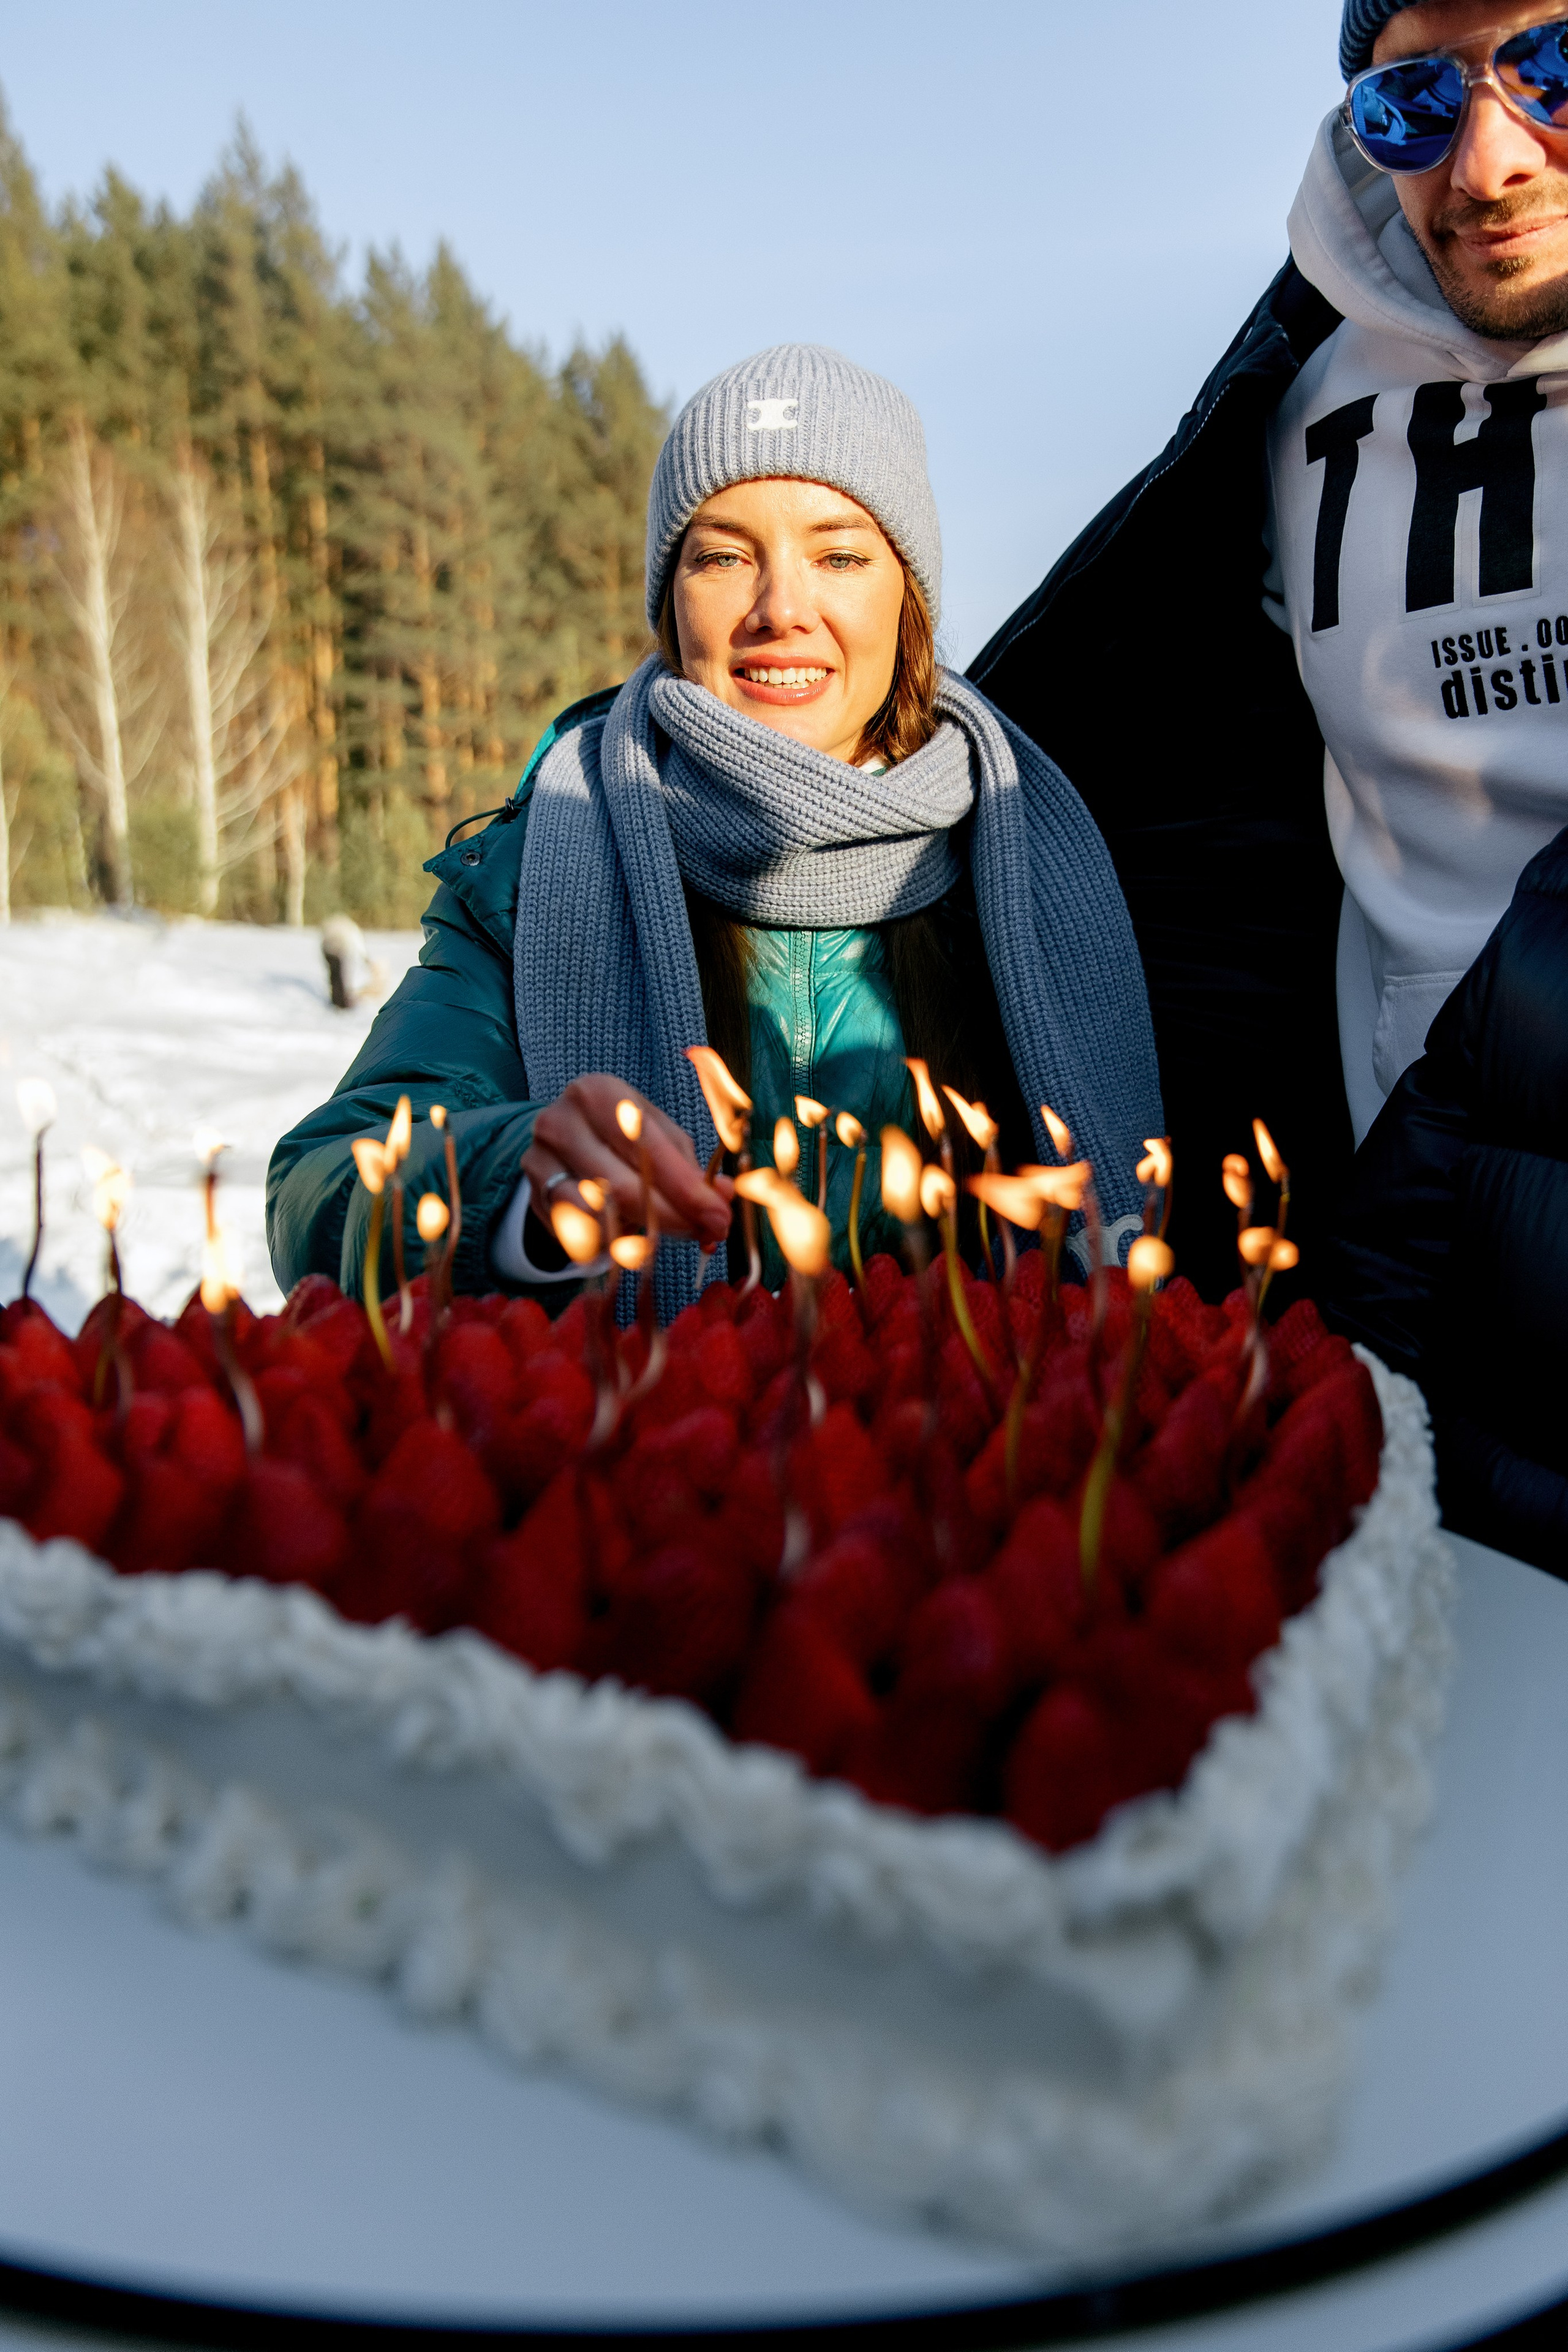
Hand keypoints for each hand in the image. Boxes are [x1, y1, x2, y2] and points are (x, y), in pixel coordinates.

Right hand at [523, 1076, 733, 1252]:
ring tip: (669, 1237)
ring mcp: (540, 1160)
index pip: (647, 1146)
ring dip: (641, 1237)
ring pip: (598, 1216)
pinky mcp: (534, 1196)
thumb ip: (689, 1165)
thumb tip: (725, 1195)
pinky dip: (610, 1244)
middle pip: (622, 1186)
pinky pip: (577, 1234)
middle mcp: (562, 1122)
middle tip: (706, 1235)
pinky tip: (629, 1240)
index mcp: (599, 1093)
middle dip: (673, 1218)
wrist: (562, 1137)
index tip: (718, 1215)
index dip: (686, 1187)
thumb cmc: (621, 1133)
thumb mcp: (657, 1134)